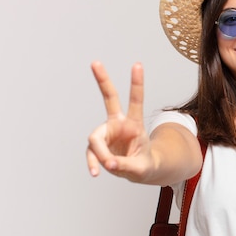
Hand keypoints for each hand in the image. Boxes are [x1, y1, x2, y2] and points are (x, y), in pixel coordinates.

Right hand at [86, 61, 154, 181]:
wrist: (139, 171)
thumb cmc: (144, 165)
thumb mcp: (141, 168)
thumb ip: (125, 165)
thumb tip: (107, 163)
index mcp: (135, 124)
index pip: (136, 100)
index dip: (136, 83)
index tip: (137, 65)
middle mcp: (119, 123)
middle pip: (109, 98)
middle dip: (102, 80)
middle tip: (95, 62)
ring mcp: (107, 133)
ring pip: (95, 139)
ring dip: (100, 154)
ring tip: (110, 166)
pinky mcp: (99, 144)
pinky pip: (91, 153)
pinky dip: (92, 163)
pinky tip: (95, 172)